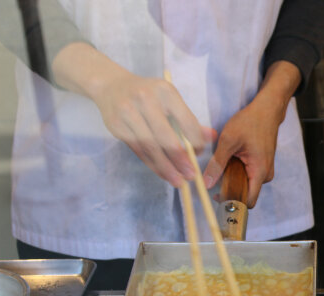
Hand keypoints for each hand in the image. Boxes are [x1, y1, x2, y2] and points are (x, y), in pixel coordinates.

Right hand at [52, 43, 215, 186]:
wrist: (111, 85)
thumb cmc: (148, 94)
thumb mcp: (170, 99)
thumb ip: (189, 120)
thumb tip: (212, 137)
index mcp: (165, 92)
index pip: (186, 121)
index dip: (196, 141)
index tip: (200, 154)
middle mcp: (145, 100)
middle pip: (165, 136)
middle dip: (180, 159)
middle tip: (191, 175)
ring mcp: (128, 113)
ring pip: (150, 146)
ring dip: (166, 167)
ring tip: (178, 181)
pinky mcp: (117, 126)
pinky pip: (138, 150)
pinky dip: (152, 164)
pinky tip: (163, 173)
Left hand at [202, 61, 300, 207]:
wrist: (267, 110)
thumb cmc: (250, 122)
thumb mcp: (229, 141)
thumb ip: (217, 163)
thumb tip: (207, 183)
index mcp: (259, 172)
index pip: (248, 201)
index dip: (233, 203)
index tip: (218, 198)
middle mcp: (265, 175)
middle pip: (246, 193)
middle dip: (230, 190)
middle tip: (214, 179)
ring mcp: (265, 170)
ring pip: (246, 184)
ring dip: (233, 180)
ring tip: (221, 166)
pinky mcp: (261, 165)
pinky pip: (248, 175)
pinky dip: (237, 172)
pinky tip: (230, 160)